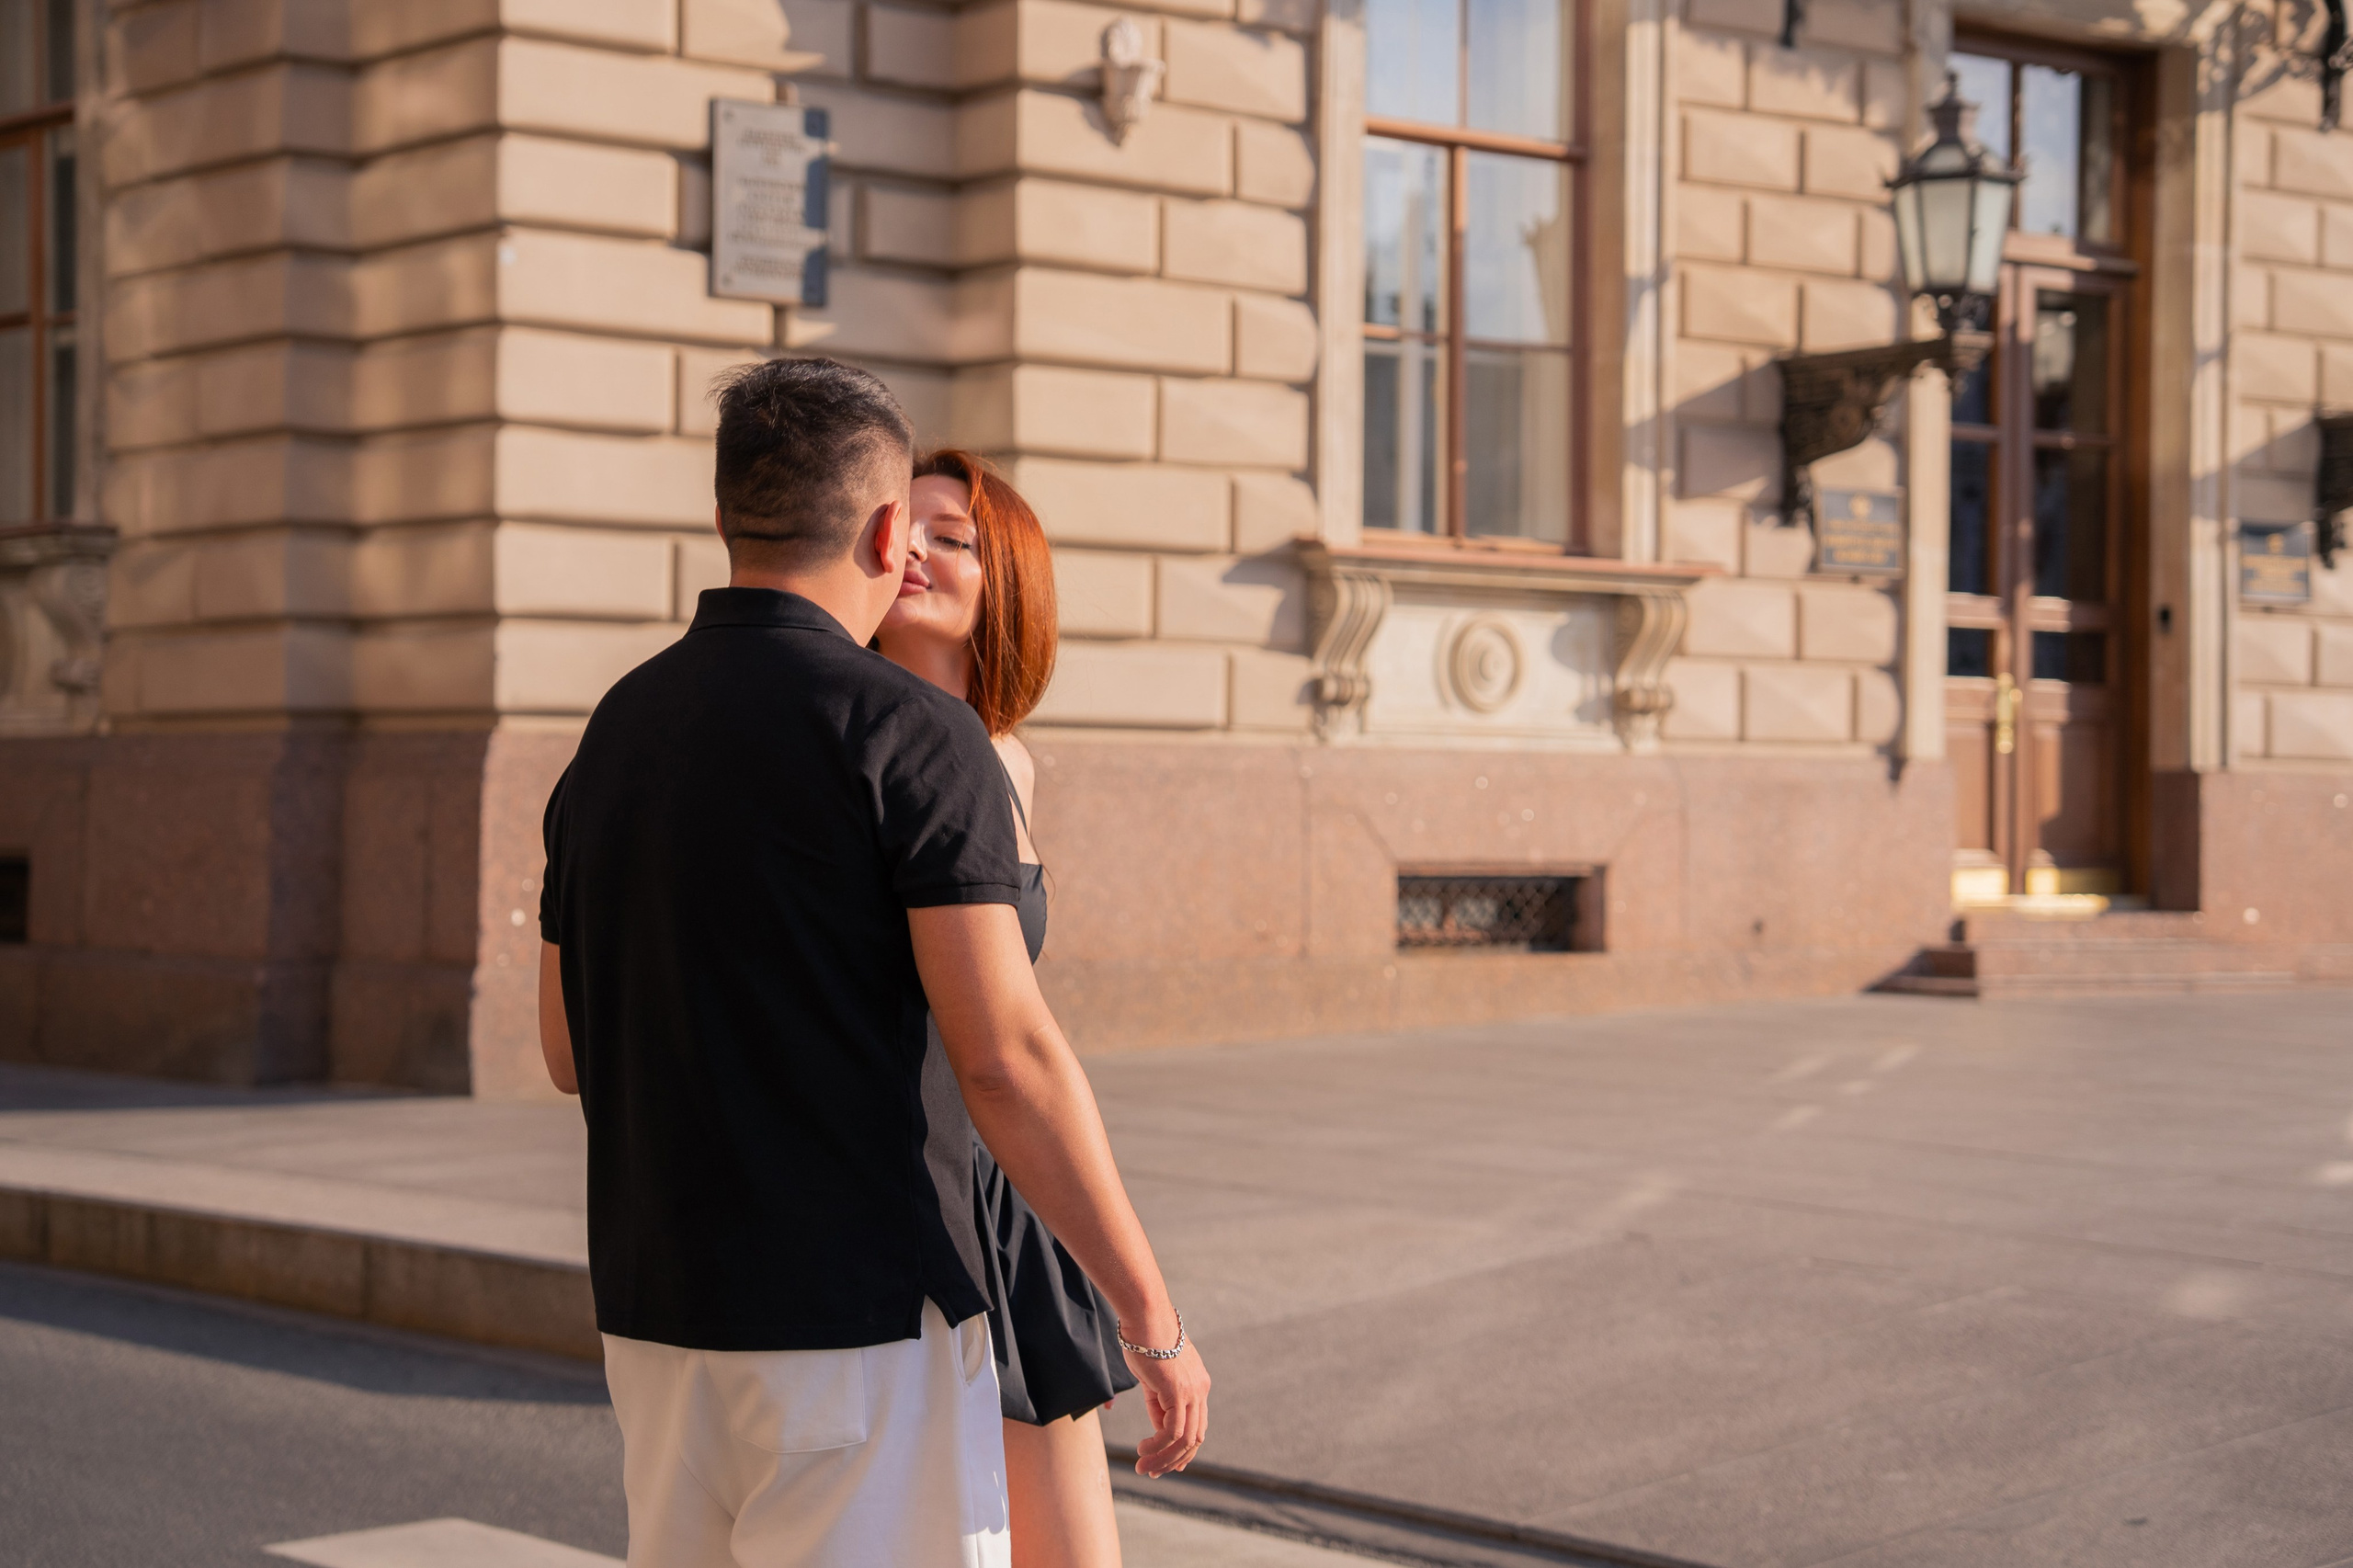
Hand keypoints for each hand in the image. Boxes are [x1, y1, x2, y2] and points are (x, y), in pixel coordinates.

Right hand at [1125, 1335, 1209, 1478]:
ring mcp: (1192, 1392)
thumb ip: (1159, 1401)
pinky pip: (1171, 1432)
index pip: (1197, 1426)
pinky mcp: (1178, 1392)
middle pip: (1195, 1438)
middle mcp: (1200, 1390)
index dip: (1183, 1449)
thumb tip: (1158, 1428)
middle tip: (1152, 1472)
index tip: (1166, 1463)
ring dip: (1163, 1459)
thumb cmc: (1145, 1340)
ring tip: (1142, 1467)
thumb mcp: (1154, 1377)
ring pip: (1184, 1440)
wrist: (1145, 1317)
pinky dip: (1157, 1446)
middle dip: (1174, 1460)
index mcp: (1198, 1384)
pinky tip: (1142, 1449)